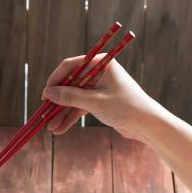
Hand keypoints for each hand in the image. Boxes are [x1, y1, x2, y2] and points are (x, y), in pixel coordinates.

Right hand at [42, 54, 158, 138]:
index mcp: (101, 63)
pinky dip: (71, 117)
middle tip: (45, 115)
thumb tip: (48, 93)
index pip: (71, 66)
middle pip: (70, 84)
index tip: (45, 95)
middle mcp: (98, 72)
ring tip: (51, 128)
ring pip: (73, 99)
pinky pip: (80, 107)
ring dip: (62, 113)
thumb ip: (70, 97)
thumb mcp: (94, 102)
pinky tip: (61, 129)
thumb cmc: (125, 107)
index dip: (55, 80)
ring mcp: (98, 87)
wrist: (146, 124)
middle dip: (57, 102)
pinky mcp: (99, 101)